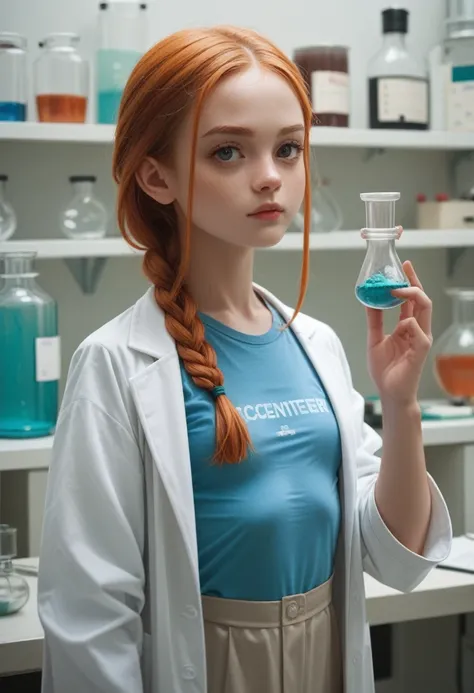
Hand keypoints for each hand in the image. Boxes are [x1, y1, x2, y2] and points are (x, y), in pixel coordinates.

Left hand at [365, 260, 432, 405]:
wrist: (389, 393)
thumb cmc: (385, 370)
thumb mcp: (374, 339)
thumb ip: (374, 320)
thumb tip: (370, 299)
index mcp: (407, 327)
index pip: (411, 300)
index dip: (408, 282)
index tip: (403, 266)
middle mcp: (416, 330)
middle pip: (421, 299)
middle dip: (414, 281)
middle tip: (405, 267)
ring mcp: (420, 339)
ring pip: (425, 309)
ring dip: (413, 295)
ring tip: (398, 288)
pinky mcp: (421, 351)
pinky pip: (420, 331)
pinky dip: (411, 323)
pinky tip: (403, 322)